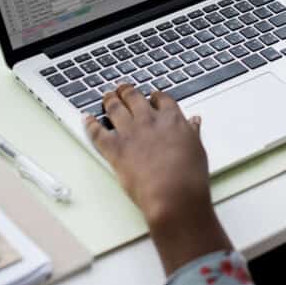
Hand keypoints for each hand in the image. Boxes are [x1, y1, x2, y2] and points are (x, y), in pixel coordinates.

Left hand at [85, 85, 232, 274]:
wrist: (173, 196)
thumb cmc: (189, 178)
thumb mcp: (197, 149)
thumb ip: (192, 132)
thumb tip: (194, 121)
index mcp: (172, 119)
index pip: (161, 99)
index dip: (155, 96)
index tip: (152, 96)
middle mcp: (149, 121)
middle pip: (134, 97)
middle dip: (127, 91)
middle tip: (123, 89)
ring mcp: (130, 133)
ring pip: (115, 108)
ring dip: (109, 100)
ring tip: (107, 96)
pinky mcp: (115, 149)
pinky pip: (97, 131)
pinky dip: (90, 123)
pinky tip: (87, 118)